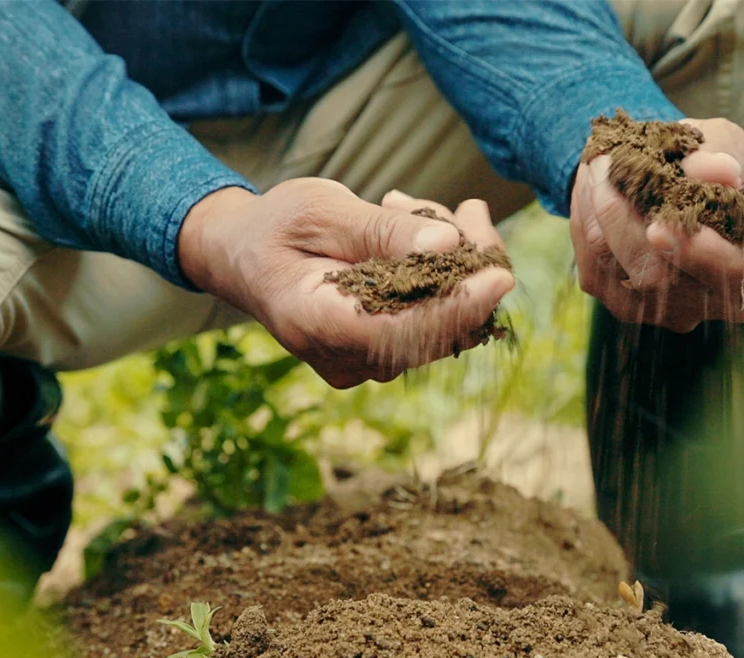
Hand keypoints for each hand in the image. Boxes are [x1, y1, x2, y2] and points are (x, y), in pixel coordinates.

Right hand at [179, 178, 513, 387]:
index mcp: (316, 324)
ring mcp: (362, 362)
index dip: (457, 308)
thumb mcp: (320, 210)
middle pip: (434, 331)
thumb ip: (380, 231)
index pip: (402, 332)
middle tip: (470, 209)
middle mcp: (343, 358)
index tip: (500, 275)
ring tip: (422, 210)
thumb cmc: (275, 226)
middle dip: (468, 269)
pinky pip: (430, 322)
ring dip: (455, 266)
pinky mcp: (379, 352)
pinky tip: (422, 231)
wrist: (242, 254)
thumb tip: (447, 245)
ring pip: (441, 326)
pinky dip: (441, 277)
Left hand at [569, 117, 743, 332]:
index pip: (742, 273)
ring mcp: (673, 311)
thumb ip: (722, 151)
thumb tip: (715, 171)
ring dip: (596, 212)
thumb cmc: (712, 160)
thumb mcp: (727, 141)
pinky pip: (595, 271)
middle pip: (661, 275)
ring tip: (596, 165)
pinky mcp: (627, 308)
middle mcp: (722, 298)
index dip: (701, 255)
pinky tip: (590, 189)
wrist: (674, 183)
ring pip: (619, 271)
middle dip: (622, 215)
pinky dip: (585, 224)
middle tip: (603, 163)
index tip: (659, 228)